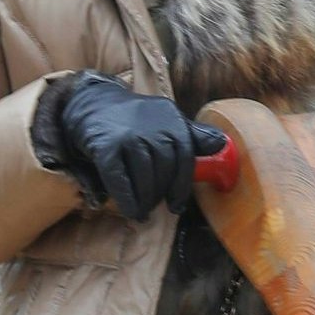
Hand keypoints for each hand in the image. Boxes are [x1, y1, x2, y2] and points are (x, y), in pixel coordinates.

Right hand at [57, 74, 230, 219]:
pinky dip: (127, 199)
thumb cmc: (136, 121)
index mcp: (171, 118)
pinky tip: (131, 210)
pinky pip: (121, 180)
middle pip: (165, 168)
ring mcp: (128, 135)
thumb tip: (221, 143)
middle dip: (162, 193)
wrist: (93, 105)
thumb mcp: (166, 121)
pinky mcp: (106, 147)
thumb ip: (192, 135)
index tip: (177, 205)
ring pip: (145, 177)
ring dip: (145, 200)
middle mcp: (151, 125)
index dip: (182, 185)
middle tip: (156, 206)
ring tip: (143, 210)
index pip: (185, 155)